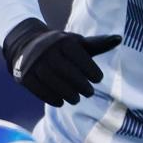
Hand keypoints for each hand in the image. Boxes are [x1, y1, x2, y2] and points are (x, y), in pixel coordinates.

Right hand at [2, 18, 121, 106]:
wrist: (26, 45)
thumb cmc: (61, 47)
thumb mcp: (77, 43)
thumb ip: (97, 44)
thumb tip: (119, 39)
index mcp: (63, 41)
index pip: (79, 57)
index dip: (91, 70)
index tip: (98, 79)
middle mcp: (46, 50)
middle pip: (66, 71)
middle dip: (80, 84)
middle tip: (89, 93)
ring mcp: (33, 63)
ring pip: (52, 81)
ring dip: (67, 93)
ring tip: (76, 99)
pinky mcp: (24, 75)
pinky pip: (38, 89)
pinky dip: (51, 98)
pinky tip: (61, 102)